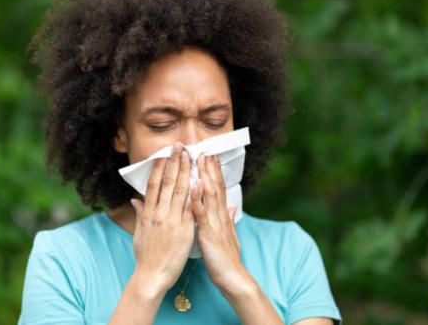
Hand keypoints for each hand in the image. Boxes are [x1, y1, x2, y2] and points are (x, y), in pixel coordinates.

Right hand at [129, 142, 195, 294]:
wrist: (152, 276)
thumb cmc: (145, 256)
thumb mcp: (138, 233)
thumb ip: (140, 214)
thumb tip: (135, 199)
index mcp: (148, 213)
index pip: (153, 184)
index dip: (160, 167)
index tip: (164, 153)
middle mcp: (159, 214)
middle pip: (167, 183)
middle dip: (174, 162)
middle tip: (180, 146)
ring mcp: (172, 221)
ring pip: (179, 191)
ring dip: (185, 172)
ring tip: (190, 156)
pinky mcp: (184, 230)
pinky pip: (190, 209)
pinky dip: (194, 195)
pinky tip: (199, 181)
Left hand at [191, 154, 250, 294]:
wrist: (232, 278)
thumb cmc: (227, 259)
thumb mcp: (229, 236)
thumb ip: (229, 219)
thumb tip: (232, 206)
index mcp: (222, 216)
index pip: (218, 189)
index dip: (214, 173)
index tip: (210, 157)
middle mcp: (220, 215)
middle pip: (215, 187)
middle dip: (210, 168)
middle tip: (205, 149)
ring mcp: (215, 223)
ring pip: (210, 195)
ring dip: (205, 176)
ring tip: (201, 159)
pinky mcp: (208, 233)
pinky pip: (202, 213)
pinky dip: (197, 199)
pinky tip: (194, 186)